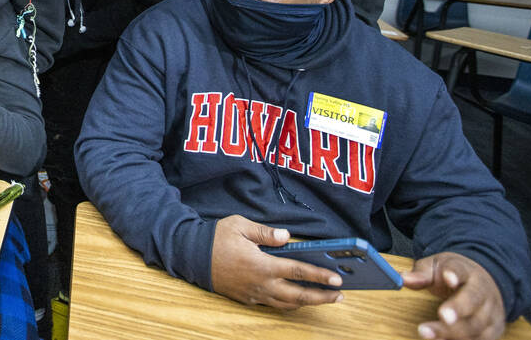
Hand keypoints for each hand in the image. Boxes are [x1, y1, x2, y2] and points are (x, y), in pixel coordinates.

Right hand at [210, 215, 343, 308]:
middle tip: (339, 296)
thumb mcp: (239, 225)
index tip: (337, 279)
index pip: (298, 271)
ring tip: (322, 299)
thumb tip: (287, 237)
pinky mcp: (247, 299)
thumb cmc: (215, 238)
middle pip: (298, 295)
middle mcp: (261, 283)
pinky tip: (296, 298)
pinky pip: (273, 305)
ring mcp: (254, 294)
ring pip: (287, 304)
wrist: (191, 255)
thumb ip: (265, 232)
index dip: (320, 276)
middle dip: (321, 297)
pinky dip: (289, 304)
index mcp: (262, 264)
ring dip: (307, 303)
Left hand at [402, 252, 504, 339]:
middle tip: (443, 317)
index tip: (448, 278)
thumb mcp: (436, 267)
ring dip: (452, 333)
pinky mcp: (492, 331)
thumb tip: (404, 279)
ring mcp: (490, 313)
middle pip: (473, 301)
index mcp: (467, 272)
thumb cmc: (453, 276)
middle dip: (459, 309)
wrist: (484, 284)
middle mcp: (483, 292)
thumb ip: (422, 273)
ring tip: (426, 333)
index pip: (461, 270)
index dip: (455, 274)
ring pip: (476, 325)